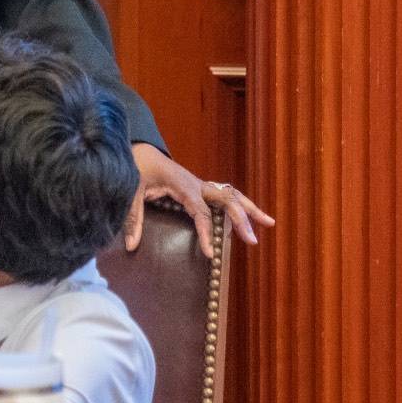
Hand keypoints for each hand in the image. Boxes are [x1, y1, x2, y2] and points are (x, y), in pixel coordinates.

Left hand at [126, 143, 273, 256]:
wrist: (141, 149)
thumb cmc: (137, 167)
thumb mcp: (132, 190)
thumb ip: (133, 217)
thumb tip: (130, 245)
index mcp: (183, 185)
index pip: (201, 212)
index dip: (207, 233)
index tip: (211, 253)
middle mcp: (197, 184)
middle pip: (227, 200)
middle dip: (242, 219)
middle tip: (253, 240)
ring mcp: (201, 184)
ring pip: (232, 195)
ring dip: (250, 209)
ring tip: (270, 223)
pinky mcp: (201, 187)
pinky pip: (225, 196)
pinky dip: (240, 205)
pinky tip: (250, 217)